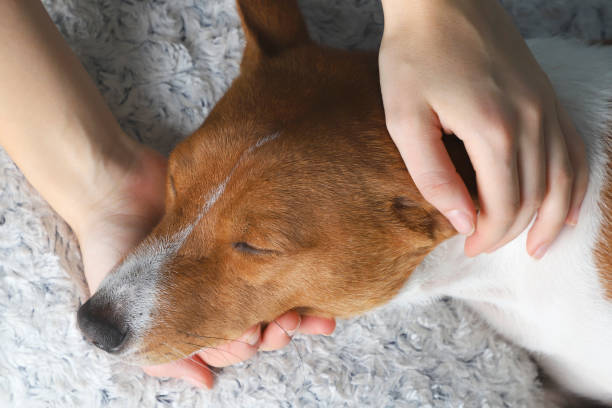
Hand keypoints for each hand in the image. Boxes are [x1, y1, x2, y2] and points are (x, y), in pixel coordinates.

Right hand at [76, 146, 335, 388]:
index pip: (228, 342)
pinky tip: (316, 283)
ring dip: (294, 310)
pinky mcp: (243, 232)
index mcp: (191, 312)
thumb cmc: (111, 249)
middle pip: (257, 321)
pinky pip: (274, 255)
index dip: (245, 345)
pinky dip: (295, 269)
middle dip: (275, 330)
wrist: (113, 189)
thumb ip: (158, 354)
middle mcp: (214, 289)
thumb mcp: (120, 312)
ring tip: (311, 315)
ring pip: (272, 293)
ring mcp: (230, 261)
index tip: (252, 336)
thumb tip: (206, 382)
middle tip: (285, 324)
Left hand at [379, 0, 586, 257]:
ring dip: (554, 219)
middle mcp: (531, 120)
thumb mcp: (404, 119)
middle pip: (536, 197)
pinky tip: (567, 204)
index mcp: (492, 129)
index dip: (487, 235)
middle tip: (483, 245)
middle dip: (510, 231)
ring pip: (565, 178)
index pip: (503, 206)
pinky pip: (574, 148)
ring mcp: (546, 105)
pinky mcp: (547, 95)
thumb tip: (461, 220)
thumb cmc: (414, 56)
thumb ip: (432, 175)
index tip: (466, 246)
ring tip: (538, 247)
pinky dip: (575, 183)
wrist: (441, 0)